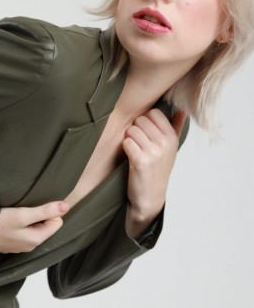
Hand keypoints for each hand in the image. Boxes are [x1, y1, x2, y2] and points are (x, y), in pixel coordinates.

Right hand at [0, 201, 69, 253]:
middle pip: (46, 225)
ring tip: (16, 213)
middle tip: (24, 209)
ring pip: (34, 227)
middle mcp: (30, 245)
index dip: (49, 211)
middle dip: (39, 215)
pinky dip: (19, 223)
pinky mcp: (10, 243)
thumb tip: (66, 206)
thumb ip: (45, 211)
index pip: (57, 222)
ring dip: (28, 218)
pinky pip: (23, 231)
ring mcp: (19, 246)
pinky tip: (9, 219)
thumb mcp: (22, 214)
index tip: (34, 207)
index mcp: (36, 240)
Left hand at [122, 108, 186, 237]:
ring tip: (134, 151)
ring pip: (131, 130)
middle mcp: (165, 143)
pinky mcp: (140, 161)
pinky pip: (126, 142)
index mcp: (172, 138)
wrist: (150, 196)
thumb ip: (176, 128)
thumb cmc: (158, 170)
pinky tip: (130, 157)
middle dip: (135, 129)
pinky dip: (125, 148)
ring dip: (129, 139)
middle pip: (140, 119)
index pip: (154, 113)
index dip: (145, 120)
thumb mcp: (171, 149)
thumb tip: (182, 110)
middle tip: (138, 144)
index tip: (145, 133)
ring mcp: (153, 152)